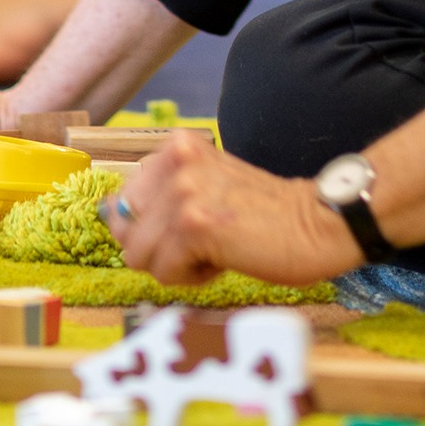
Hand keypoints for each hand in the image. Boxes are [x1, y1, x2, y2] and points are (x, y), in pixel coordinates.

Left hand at [102, 133, 364, 288]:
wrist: (318, 224)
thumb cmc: (265, 214)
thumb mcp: (205, 188)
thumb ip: (160, 195)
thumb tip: (106, 214)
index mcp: (177, 147)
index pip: (122, 202)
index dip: (150, 230)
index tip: (189, 229)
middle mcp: (175, 161)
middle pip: (126, 232)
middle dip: (159, 250)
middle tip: (206, 241)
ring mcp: (183, 192)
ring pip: (141, 256)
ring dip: (176, 266)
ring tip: (217, 249)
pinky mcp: (194, 226)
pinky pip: (164, 272)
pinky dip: (192, 278)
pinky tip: (226, 259)